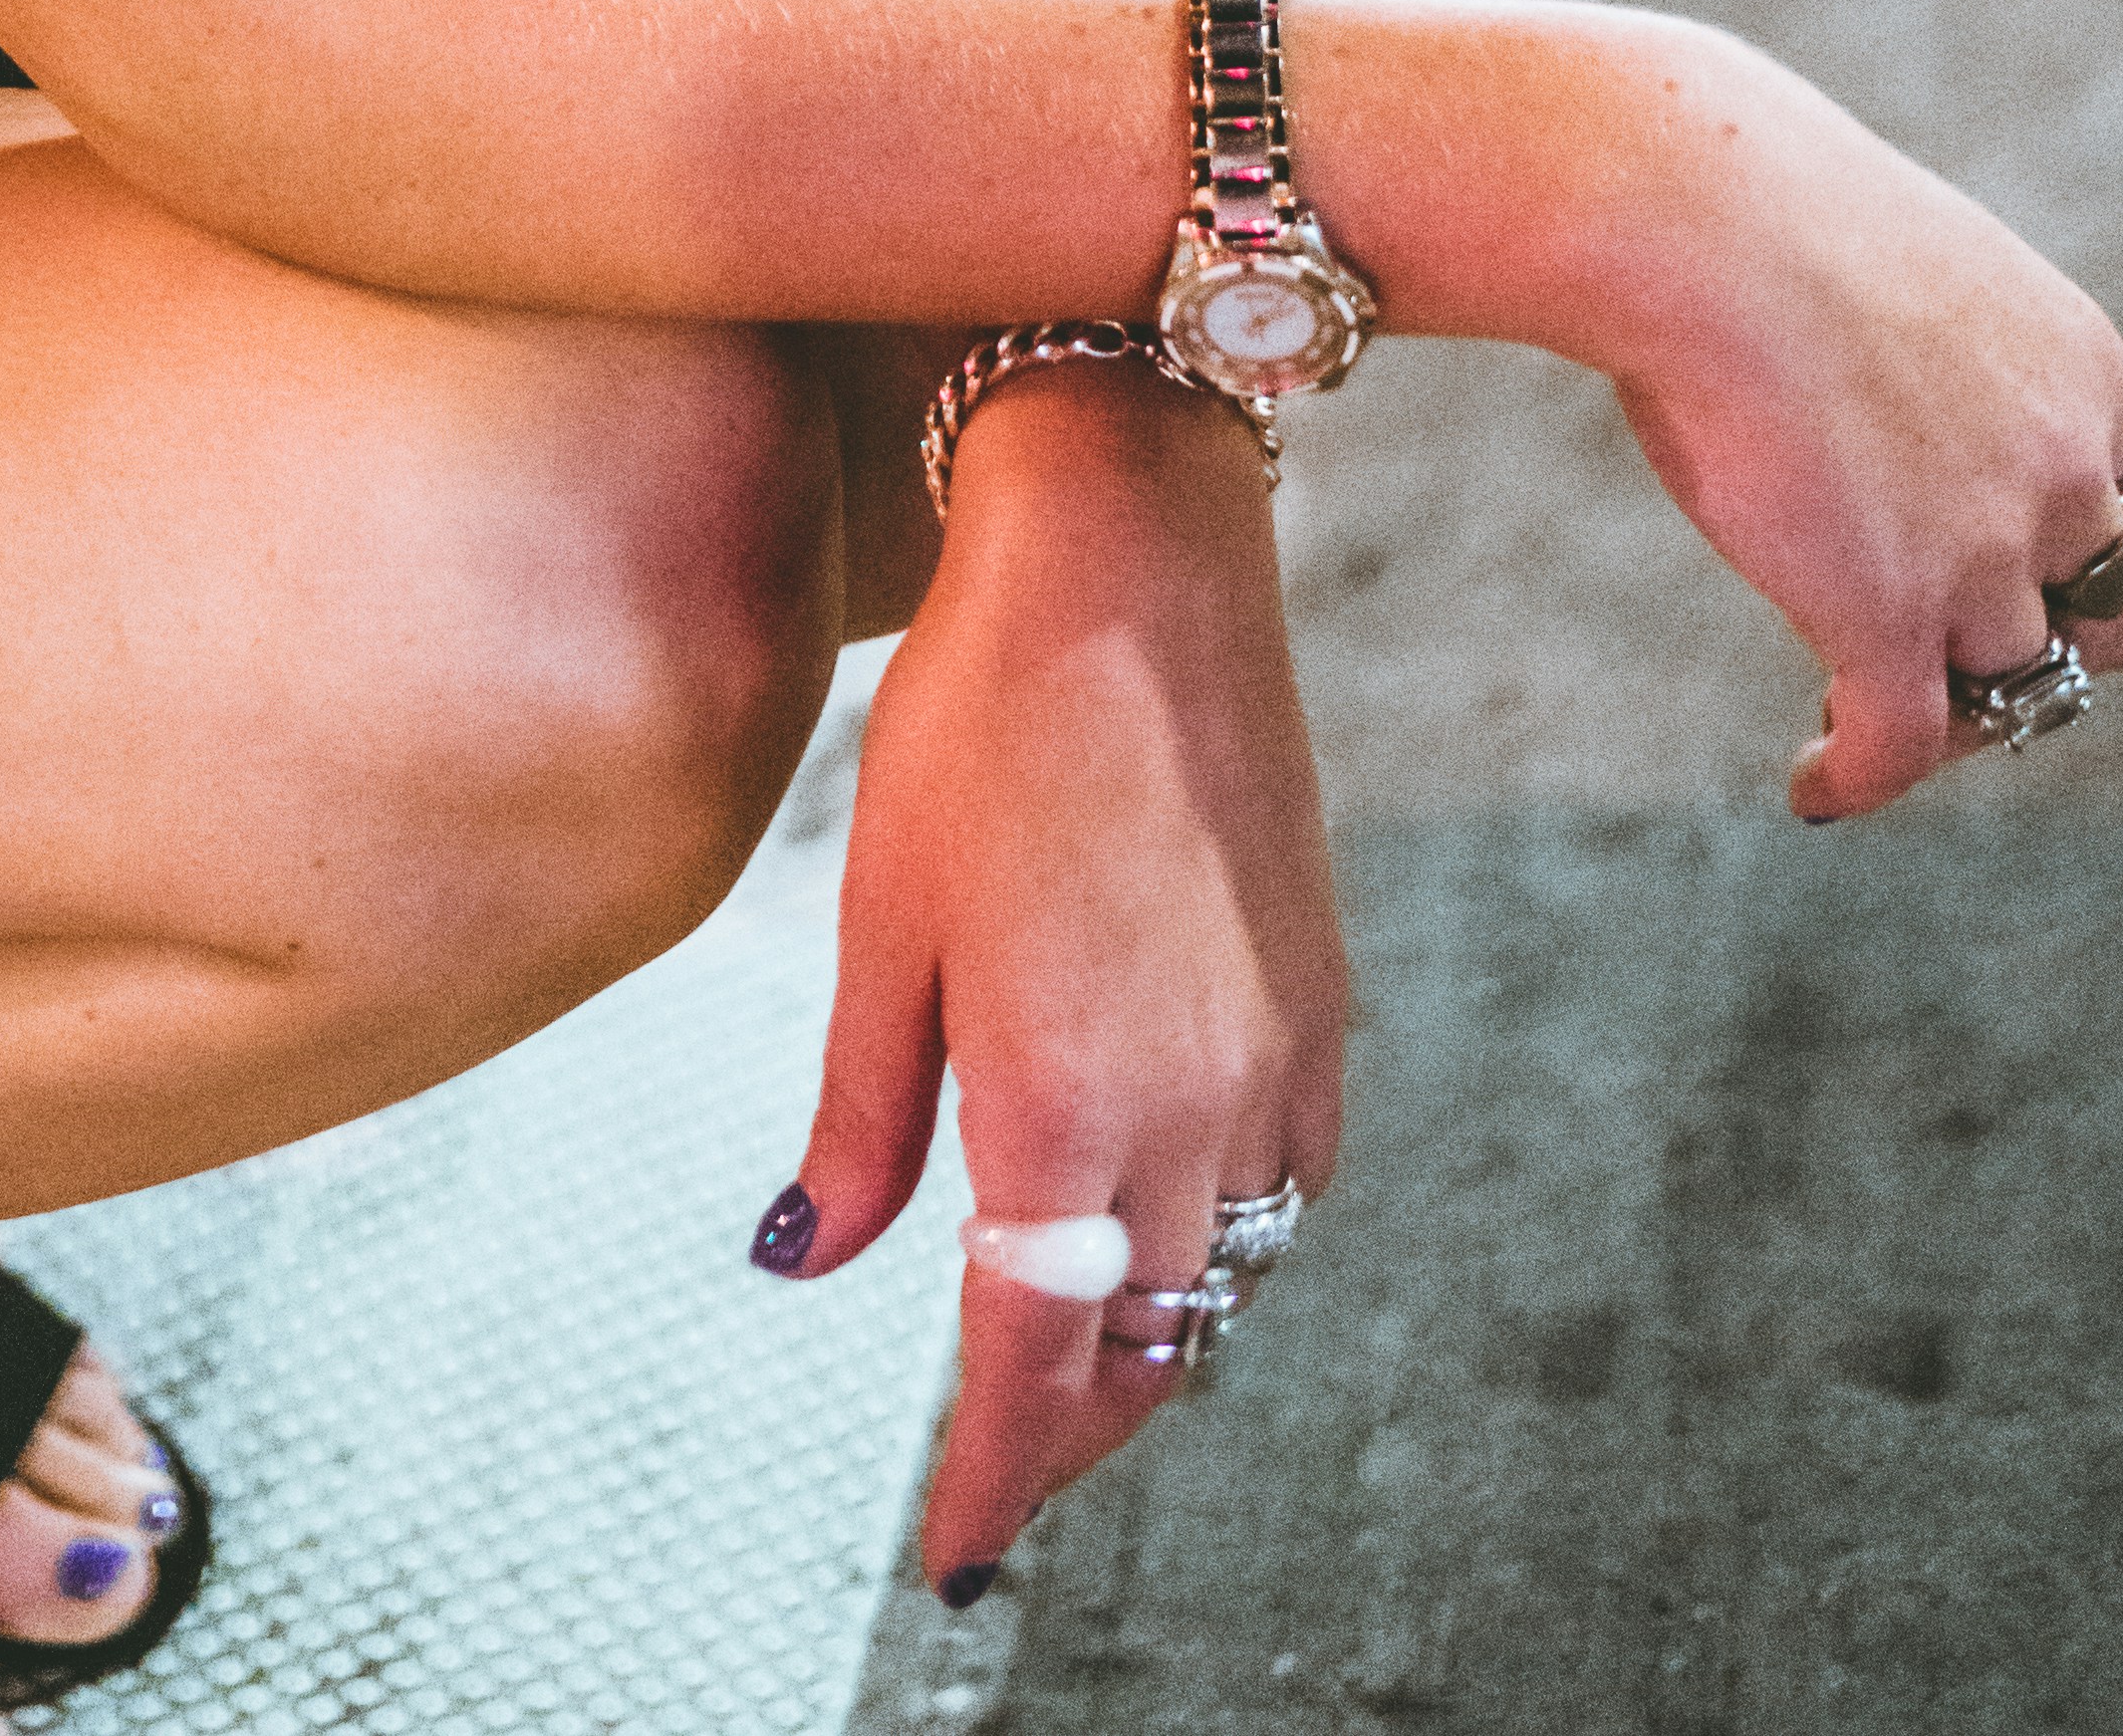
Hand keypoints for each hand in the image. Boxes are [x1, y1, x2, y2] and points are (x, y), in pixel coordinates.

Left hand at [757, 369, 1343, 1597]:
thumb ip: (860, 1120)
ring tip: (1063, 1365)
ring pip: (1223, 1280)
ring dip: (1147, 1339)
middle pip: (1140, 1347)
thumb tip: (803, 1258)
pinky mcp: (1320, 1010)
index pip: (1033, 1364)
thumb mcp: (884, 924)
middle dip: (1065, 1431)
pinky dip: (1215, 1241)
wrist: (1134, 569)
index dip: (996, 1475)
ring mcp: (1278, 1065)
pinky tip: (1155, 1221)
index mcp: (1066, 1108)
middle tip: (996, 1473)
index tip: (957, 1552)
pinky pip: (1280, 1188)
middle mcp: (1196, 1113)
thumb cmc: (977, 726)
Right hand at [1595, 30, 2122, 822]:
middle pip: (2096, 617)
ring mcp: (1982, 552)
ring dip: (1945, 714)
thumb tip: (1882, 403)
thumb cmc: (1749, 207)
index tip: (2062, 595)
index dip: (2112, 569)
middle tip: (1956, 659)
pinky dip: (1862, 776)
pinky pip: (1903, 744)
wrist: (1683, 210)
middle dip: (2038, 646)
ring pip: (2004, 685)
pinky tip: (1816, 785)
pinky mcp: (1888, 615)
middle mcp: (2060, 469)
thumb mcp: (1904, 265)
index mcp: (2081, 369)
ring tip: (1863, 720)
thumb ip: (1939, 352)